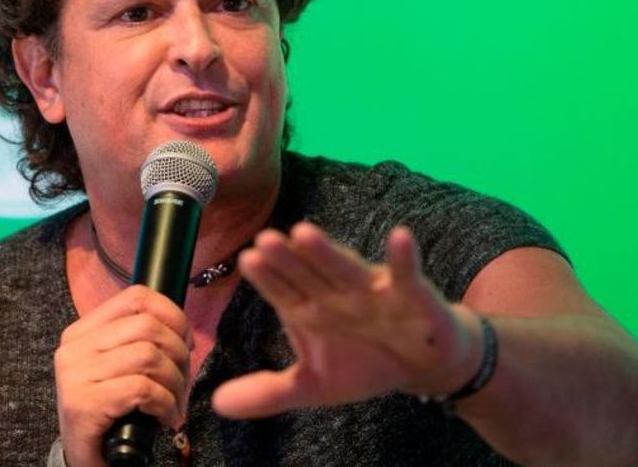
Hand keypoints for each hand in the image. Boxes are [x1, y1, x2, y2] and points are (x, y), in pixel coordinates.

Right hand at [54, 285, 191, 466]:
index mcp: (81, 332)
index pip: (135, 298)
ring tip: (175, 403)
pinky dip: (165, 404)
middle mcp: (74, 348)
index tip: (186, 342)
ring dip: (174, 383)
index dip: (172, 315)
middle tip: (183, 381)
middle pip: (147, 327)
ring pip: (149, 356)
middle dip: (179, 353)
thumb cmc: (108, 412)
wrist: (84, 457)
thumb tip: (182, 329)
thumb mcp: (117, 367)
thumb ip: (137, 341)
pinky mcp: (83, 404)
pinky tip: (164, 418)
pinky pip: (143, 389)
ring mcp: (76, 375)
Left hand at [212, 222, 482, 418]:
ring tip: (304, 233)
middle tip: (266, 239)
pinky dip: (404, 258)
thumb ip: (268, 392)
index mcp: (310, 309)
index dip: (268, 278)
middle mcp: (336, 293)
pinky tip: (401, 237)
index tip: (248, 260)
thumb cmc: (363, 363)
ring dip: (328, 252)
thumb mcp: (313, 385)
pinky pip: (407, 275)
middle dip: (289, 259)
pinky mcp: (411, 295)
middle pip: (309, 274)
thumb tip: (216, 405)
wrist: (421, 365)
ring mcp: (372, 291)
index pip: (284, 291)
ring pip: (347, 269)